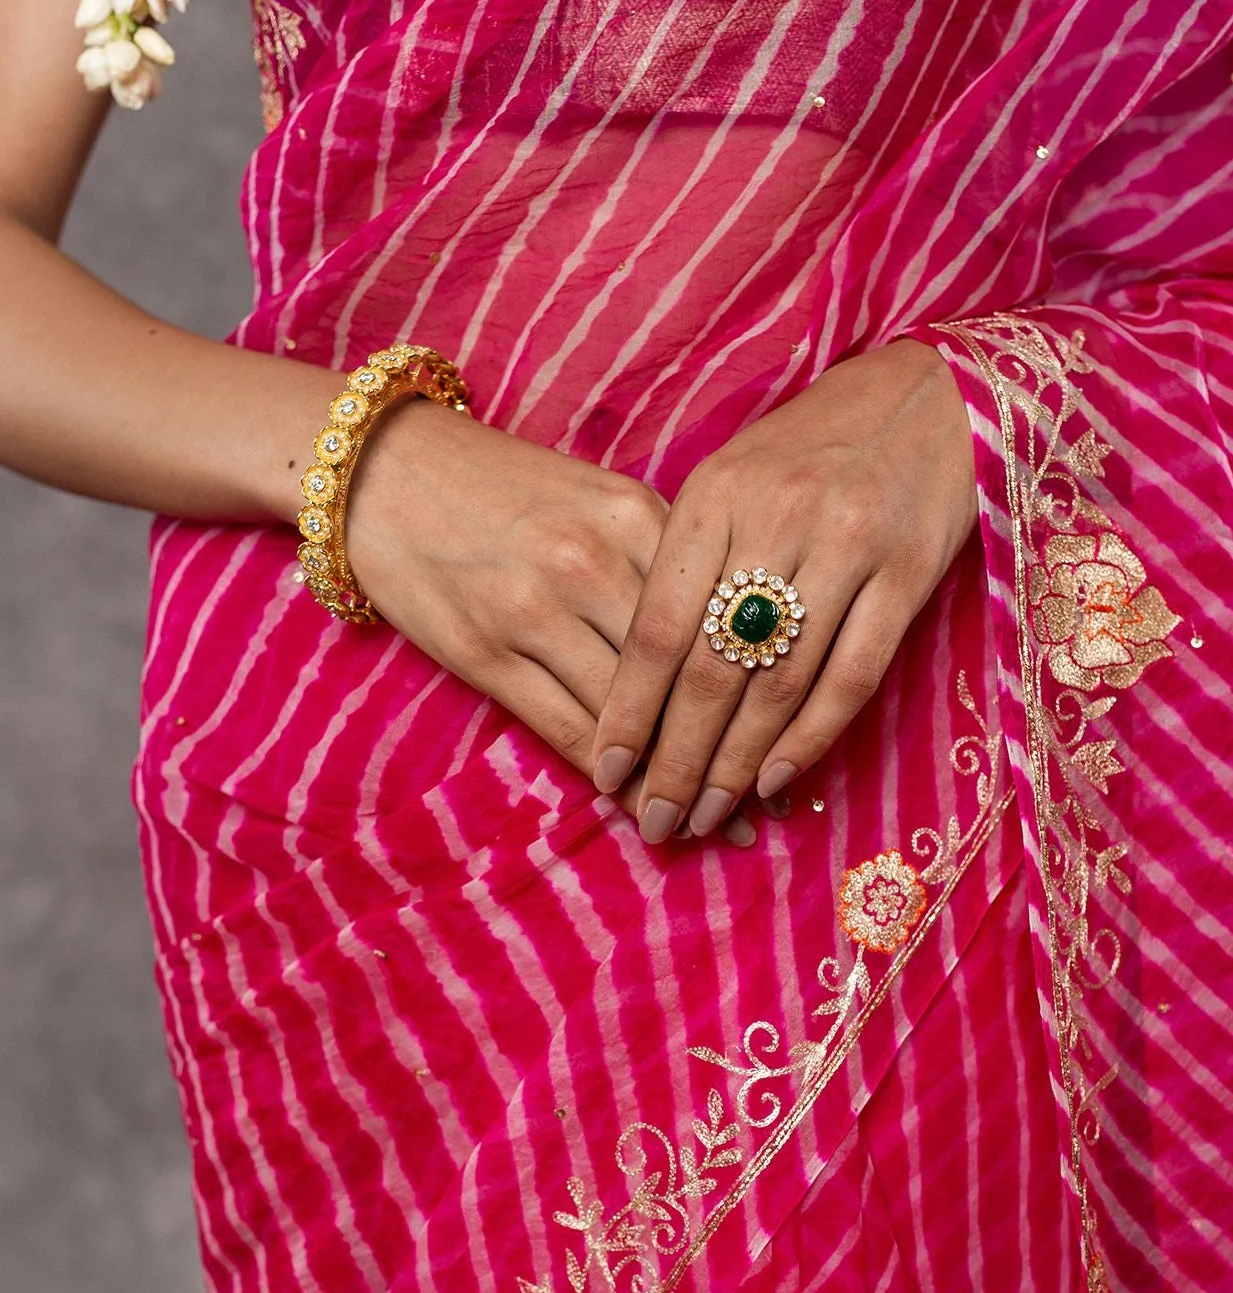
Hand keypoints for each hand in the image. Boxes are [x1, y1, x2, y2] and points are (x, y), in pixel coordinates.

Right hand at [344, 401, 761, 842]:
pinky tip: (630, 803)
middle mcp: (594, 562)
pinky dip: (606, 775)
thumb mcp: (598, 498)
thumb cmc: (503, 488)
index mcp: (636, 515)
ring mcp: (537, 609)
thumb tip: (728, 644)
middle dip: (722, 752)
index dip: (756, 691)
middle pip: (681, 677)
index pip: (718, 619)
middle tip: (760, 811)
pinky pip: (565, 730)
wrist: (384, 468)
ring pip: (628, 717)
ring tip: (699, 823)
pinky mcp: (486, 652)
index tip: (787, 744)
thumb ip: (663, 560)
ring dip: (665, 780)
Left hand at [589, 341, 978, 840]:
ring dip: (738, 763)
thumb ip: (689, 563)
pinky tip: (776, 780)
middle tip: (656, 820)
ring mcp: (846, 547)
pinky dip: (810, 737)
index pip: (658, 626)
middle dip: (678, 758)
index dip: (630, 709)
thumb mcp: (734, 479)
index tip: (606, 770)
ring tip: (708, 813)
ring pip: (778, 684)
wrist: (931, 395)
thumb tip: (642, 682)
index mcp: (716, 495)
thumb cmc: (812, 446)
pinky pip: (851, 677)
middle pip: (713, 668)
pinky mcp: (906, 575)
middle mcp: (776, 519)